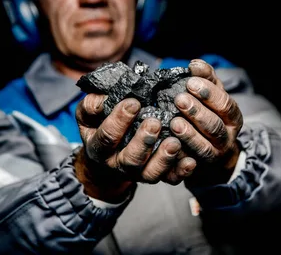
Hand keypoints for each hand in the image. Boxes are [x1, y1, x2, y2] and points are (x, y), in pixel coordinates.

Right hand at [74, 95, 195, 202]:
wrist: (107, 156)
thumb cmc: (100, 126)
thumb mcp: (90, 115)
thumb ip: (92, 105)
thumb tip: (103, 100)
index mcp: (99, 148)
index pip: (106, 137)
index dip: (118, 121)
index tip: (133, 103)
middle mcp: (118, 164)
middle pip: (130, 159)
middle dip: (143, 141)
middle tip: (155, 123)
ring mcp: (138, 173)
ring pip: (150, 173)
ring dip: (164, 158)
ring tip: (175, 142)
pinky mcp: (156, 175)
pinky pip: (170, 179)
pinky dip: (181, 171)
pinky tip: (190, 160)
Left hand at [170, 59, 243, 186]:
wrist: (213, 149)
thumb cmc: (209, 114)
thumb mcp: (211, 95)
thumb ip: (206, 78)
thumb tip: (195, 64)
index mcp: (232, 117)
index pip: (225, 105)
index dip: (209, 93)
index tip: (190, 81)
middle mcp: (227, 138)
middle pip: (215, 126)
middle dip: (197, 112)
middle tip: (179, 99)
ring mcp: (214, 155)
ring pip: (204, 147)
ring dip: (189, 134)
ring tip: (174, 122)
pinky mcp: (199, 169)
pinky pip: (189, 164)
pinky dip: (180, 155)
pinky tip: (169, 144)